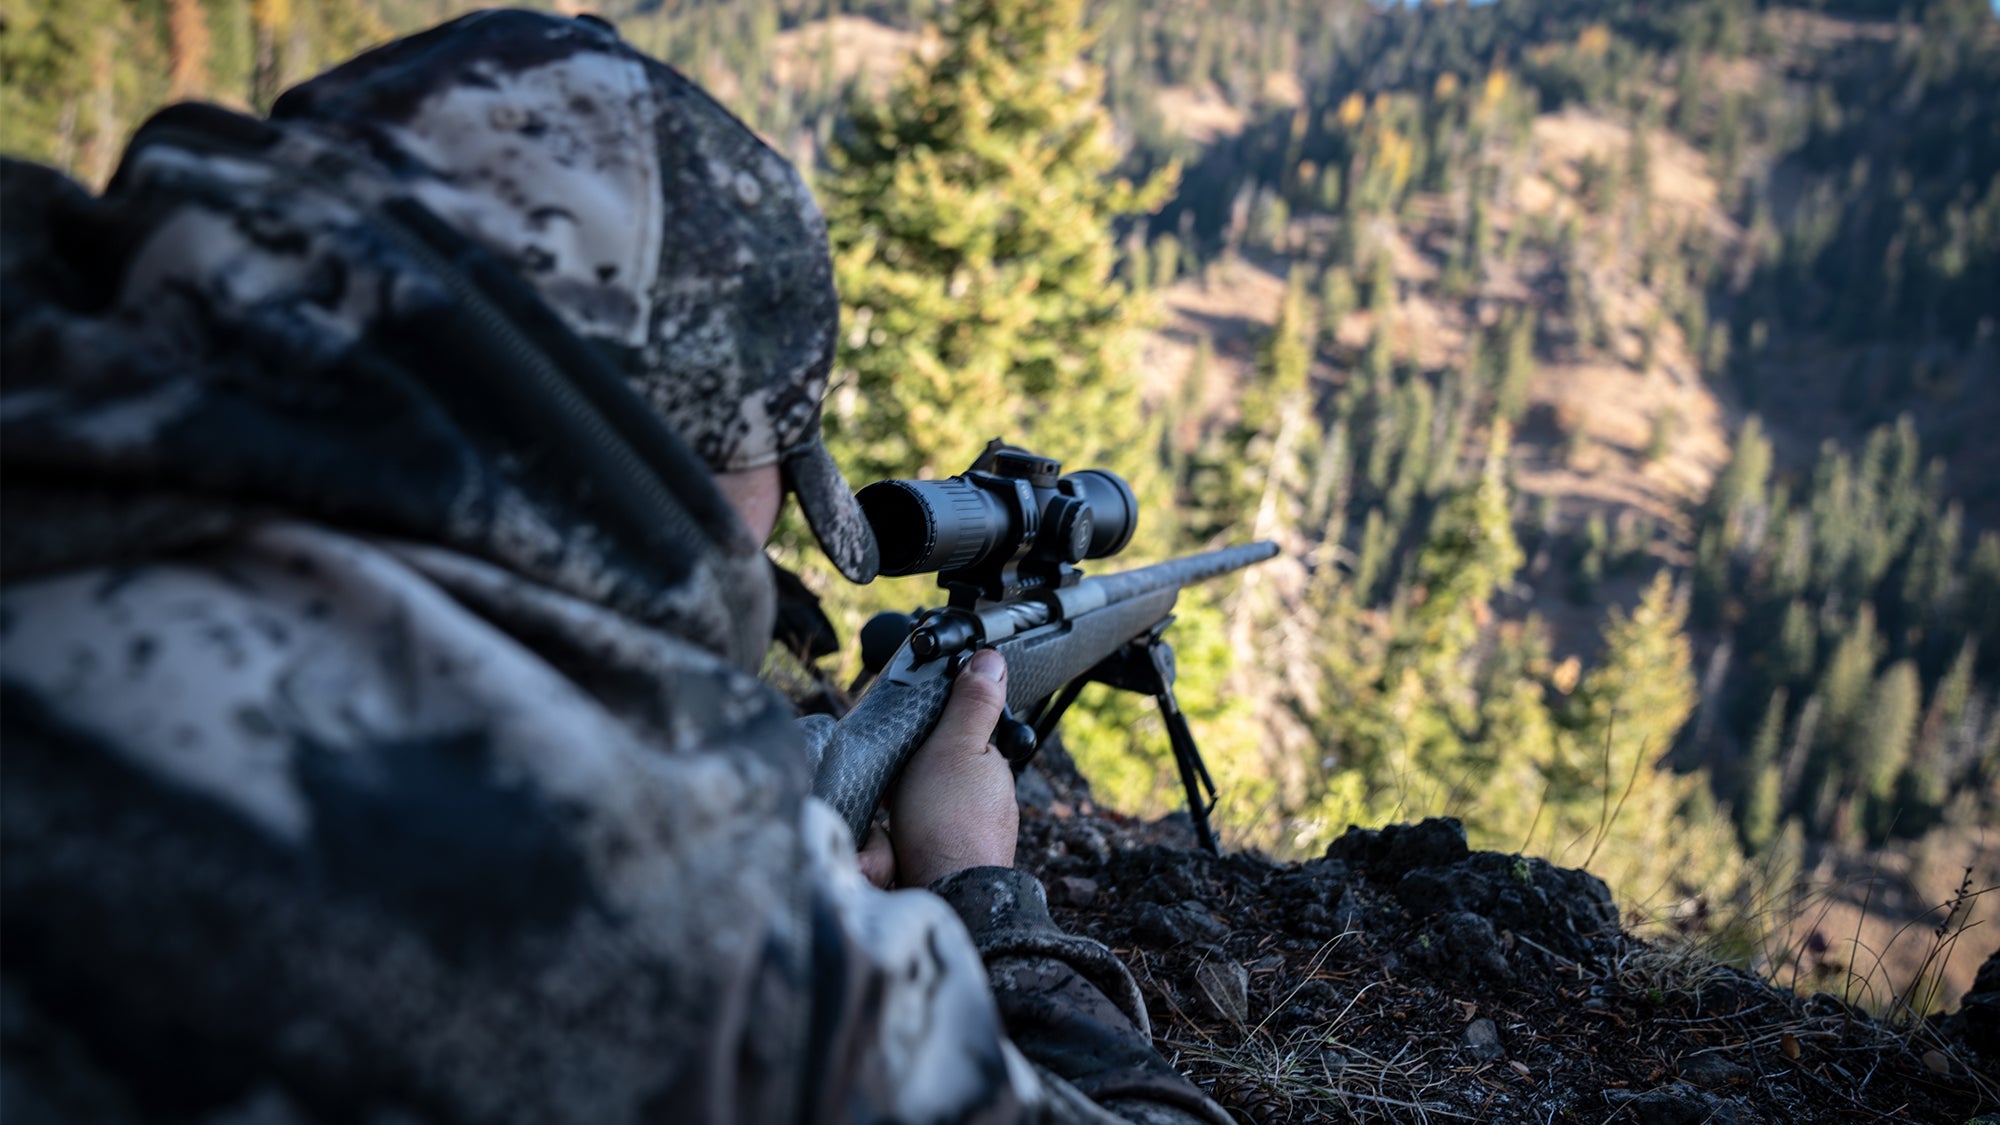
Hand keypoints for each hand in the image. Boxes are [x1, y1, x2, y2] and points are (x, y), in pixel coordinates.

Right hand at [855, 648, 1017, 888]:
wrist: (946, 901)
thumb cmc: (949, 825)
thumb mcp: (956, 747)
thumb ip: (972, 705)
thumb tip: (992, 659)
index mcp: (993, 771)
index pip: (960, 739)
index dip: (931, 737)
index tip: (907, 745)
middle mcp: (988, 805)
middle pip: (940, 775)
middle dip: (913, 779)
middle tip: (894, 788)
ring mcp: (972, 838)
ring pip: (928, 811)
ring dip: (905, 812)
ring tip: (887, 820)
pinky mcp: (950, 866)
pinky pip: (918, 844)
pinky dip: (900, 844)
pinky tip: (887, 850)